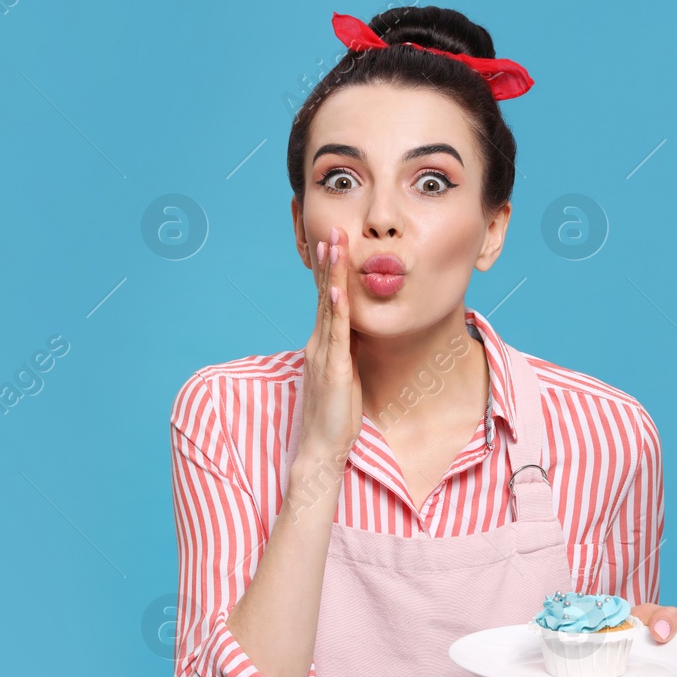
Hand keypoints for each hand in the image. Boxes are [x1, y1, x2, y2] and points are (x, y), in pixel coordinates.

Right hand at [299, 225, 362, 459]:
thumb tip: (358, 331)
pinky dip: (335, 308)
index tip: (334, 243)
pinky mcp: (332, 369)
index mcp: (322, 345)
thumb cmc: (336, 415)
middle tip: (333, 229)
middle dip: (329, 261)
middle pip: (323, 295)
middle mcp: (317, 343)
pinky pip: (335, 333)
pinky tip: (336, 288)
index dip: (330, 271)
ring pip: (327, 307)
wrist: (323, 447)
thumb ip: (348, 351)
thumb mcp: (346, 374)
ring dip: (331, 274)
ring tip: (334, 244)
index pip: (325, 301)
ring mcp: (322, 354)